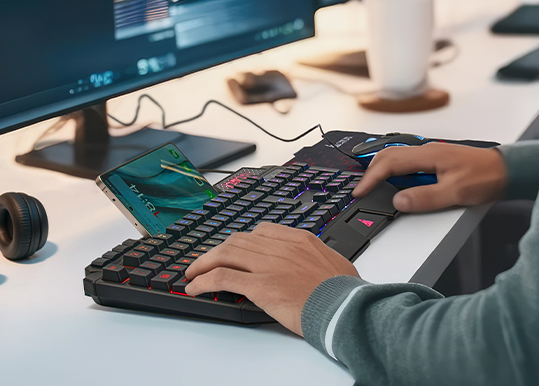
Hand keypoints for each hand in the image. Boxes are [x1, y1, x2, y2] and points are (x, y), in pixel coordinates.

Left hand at [184, 223, 358, 334]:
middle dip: (217, 251)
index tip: (234, 249)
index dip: (242, 240)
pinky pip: (222, 277)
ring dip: (204, 263)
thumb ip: (317, 260)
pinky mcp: (259, 285)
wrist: (345, 307)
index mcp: (300, 240)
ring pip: (225, 255)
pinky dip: (203, 280)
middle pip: (238, 241)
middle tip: (205, 261)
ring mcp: (268, 265)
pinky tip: (195, 287)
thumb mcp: (335, 264)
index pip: (262, 231)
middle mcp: (281, 247)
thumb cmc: (345, 292)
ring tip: (193, 273)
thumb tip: (312, 268)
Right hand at [354, 142, 508, 212]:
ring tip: (374, 186)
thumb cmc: (486, 177)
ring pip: (398, 158)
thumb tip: (399, 201)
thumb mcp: (456, 192)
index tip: (361, 191)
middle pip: (389, 155)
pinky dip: (396, 172)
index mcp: (428, 155)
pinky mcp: (438, 161)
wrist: (508, 171)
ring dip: (383, 170)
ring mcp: (432, 155)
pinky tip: (398, 183)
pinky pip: (409, 163)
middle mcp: (428, 151)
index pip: (390, 163)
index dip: (372, 178)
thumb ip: (426, 197)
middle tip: (361, 189)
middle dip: (371, 171)